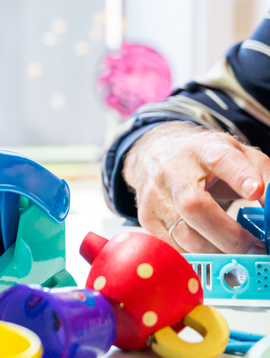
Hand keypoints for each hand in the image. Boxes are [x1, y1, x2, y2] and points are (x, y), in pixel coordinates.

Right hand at [123, 121, 269, 253]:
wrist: (154, 153)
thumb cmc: (203, 158)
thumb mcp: (237, 154)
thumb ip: (264, 176)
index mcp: (203, 149)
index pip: (220, 159)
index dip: (239, 176)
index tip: (255, 191)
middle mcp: (173, 170)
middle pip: (194, 206)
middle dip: (229, 235)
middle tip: (254, 248)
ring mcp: (155, 194)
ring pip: (185, 235)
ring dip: (217, 251)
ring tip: (236, 250)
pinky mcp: (146, 217)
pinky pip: (175, 247)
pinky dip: (198, 255)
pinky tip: (210, 248)